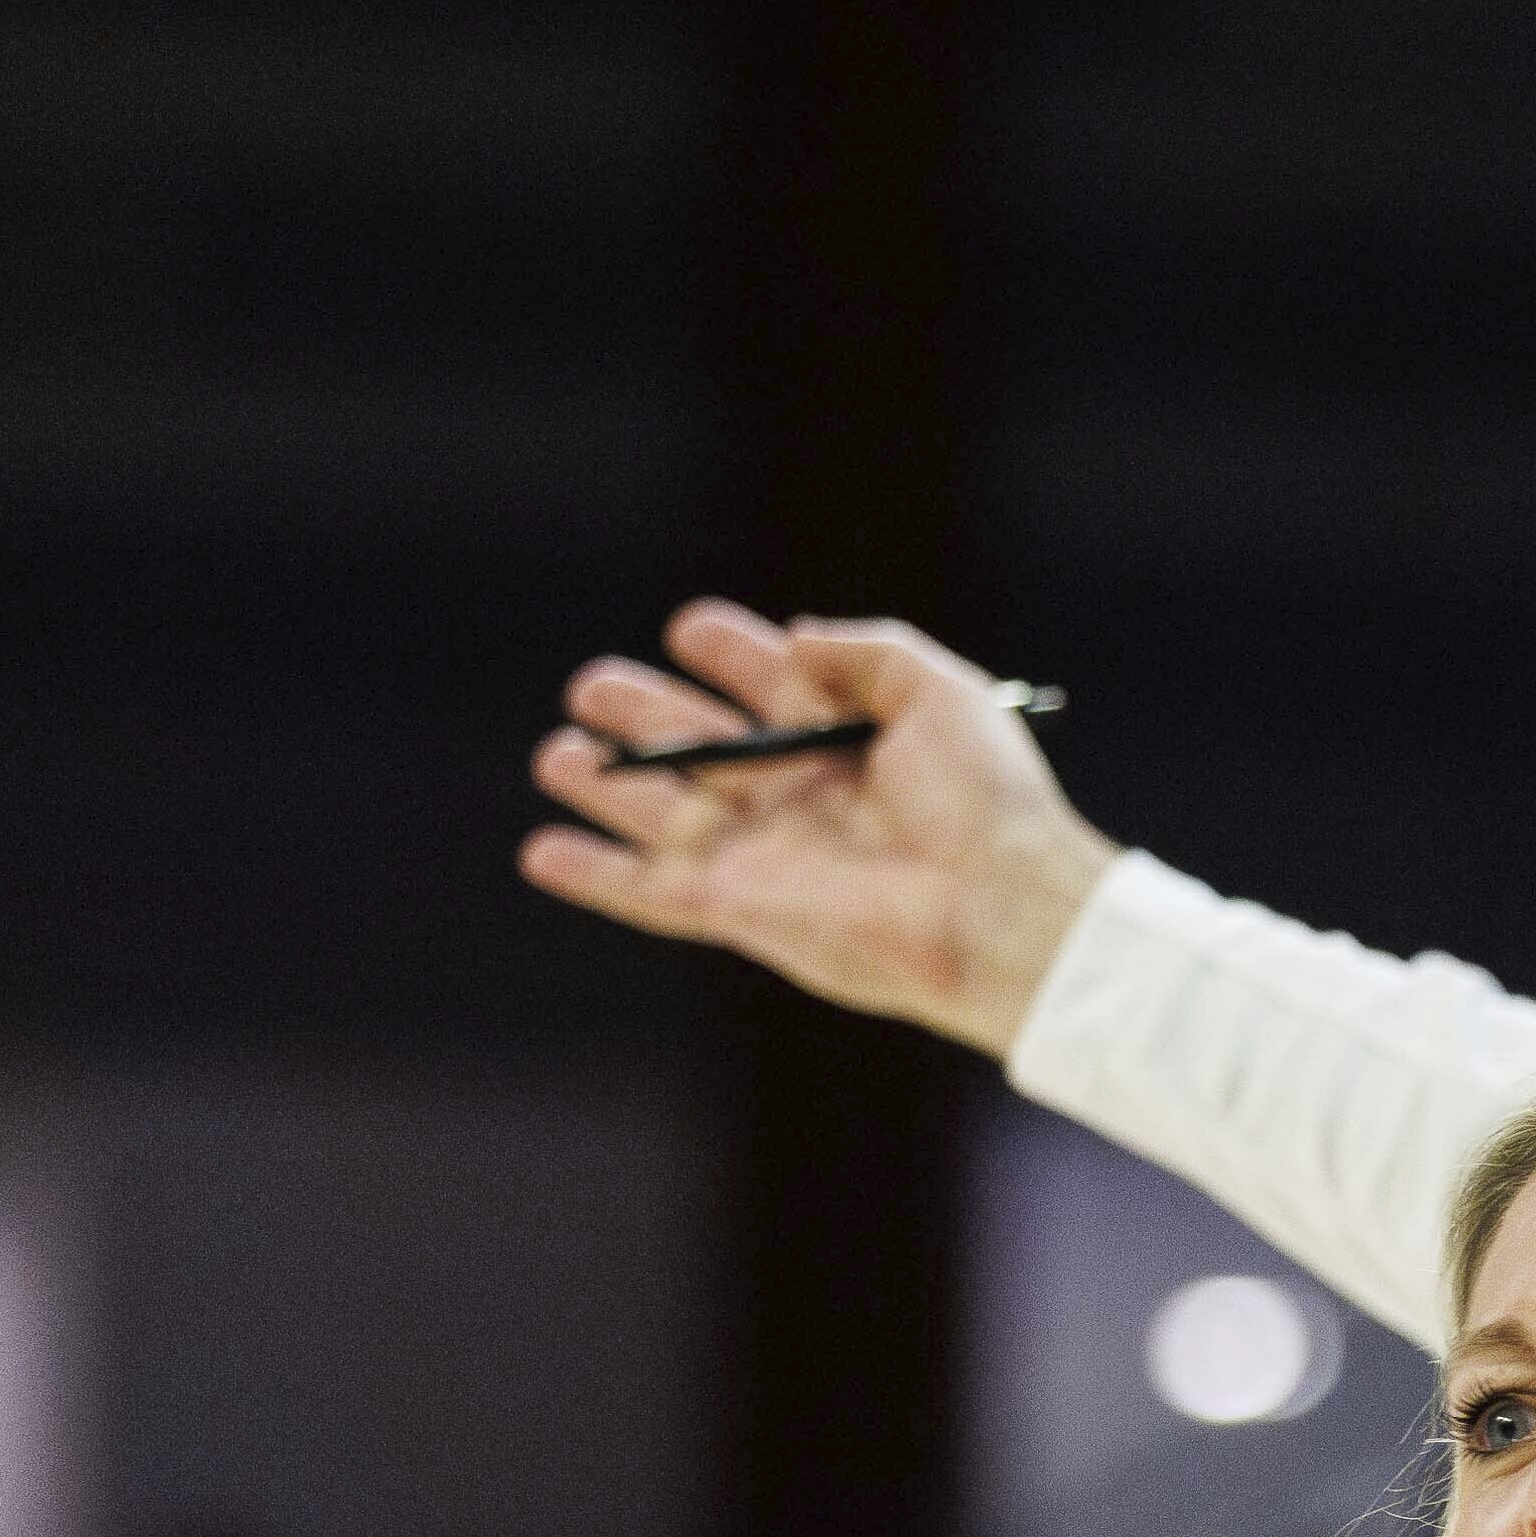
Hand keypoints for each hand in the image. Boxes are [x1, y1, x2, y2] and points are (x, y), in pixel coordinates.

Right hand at [518, 597, 1117, 1052]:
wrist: (995, 907)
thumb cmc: (985, 801)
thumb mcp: (942, 693)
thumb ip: (866, 651)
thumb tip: (796, 638)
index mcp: (848, 739)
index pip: (771, 686)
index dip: (729, 653)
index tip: (692, 627)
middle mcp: (799, 794)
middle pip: (701, 745)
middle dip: (645, 713)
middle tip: (592, 685)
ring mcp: (764, 853)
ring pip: (664, 813)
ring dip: (607, 784)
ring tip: (557, 754)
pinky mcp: (739, 909)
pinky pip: (649, 892)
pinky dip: (594, 875)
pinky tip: (540, 853)